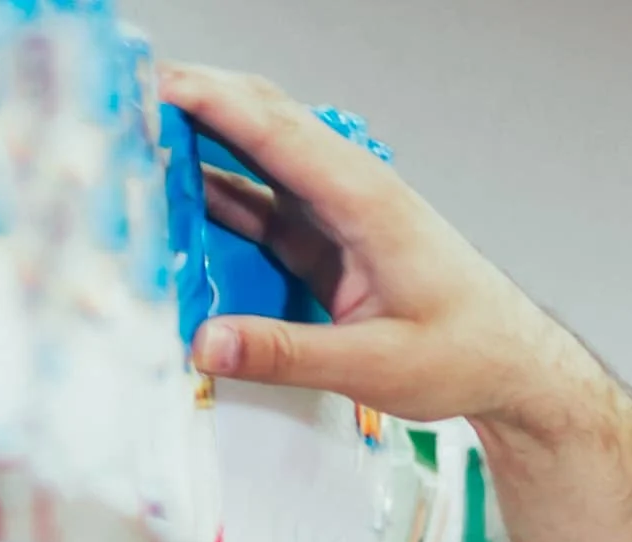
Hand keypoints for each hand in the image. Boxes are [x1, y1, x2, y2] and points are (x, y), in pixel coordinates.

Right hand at [166, 65, 606, 438]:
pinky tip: (169, 197)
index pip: (273, 128)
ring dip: (195, 142)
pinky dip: (214, 192)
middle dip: (189, 100)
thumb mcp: (375, 367)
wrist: (514, 366)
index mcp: (365, 200)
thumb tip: (206, 344)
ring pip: (254, 154)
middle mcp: (348, 189)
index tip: (147, 85)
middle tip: (117, 97)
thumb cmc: (466, 355)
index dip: (206, 99)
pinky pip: (259, 200)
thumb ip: (287, 354)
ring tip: (124, 138)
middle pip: (258, 119)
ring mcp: (335, 208)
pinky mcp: (325, 235)